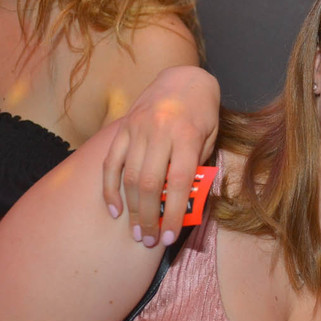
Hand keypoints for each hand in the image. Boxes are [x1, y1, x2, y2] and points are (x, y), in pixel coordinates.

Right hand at [102, 67, 219, 245]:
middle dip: (148, 217)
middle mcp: (160, 132)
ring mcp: (137, 129)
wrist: (184, 79)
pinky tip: (115, 209)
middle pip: (149, 184)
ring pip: (129, 176)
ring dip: (131, 209)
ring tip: (136, 232)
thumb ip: (196, 166)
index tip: (169, 236)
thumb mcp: (210, 138)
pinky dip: (111, 188)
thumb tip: (183, 202)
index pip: (179, 182)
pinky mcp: (123, 129)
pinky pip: (111, 162)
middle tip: (148, 241)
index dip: (174, 213)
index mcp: (186, 135)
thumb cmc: (203, 114)